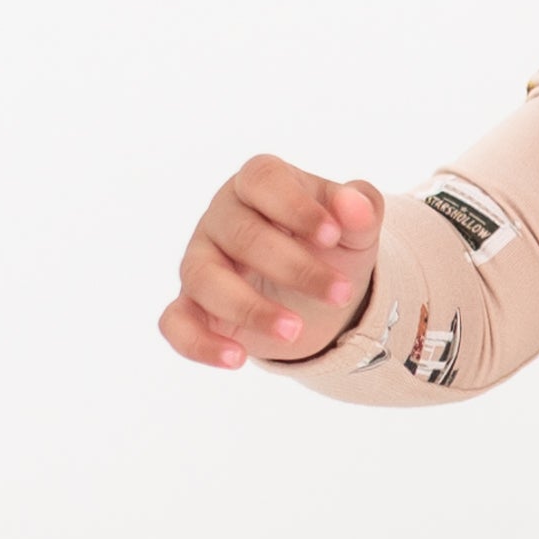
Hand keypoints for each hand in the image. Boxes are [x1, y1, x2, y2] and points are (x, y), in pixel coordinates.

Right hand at [161, 157, 382, 369]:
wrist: (316, 293)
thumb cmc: (330, 246)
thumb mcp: (355, 229)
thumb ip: (362, 210)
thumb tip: (356, 205)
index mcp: (259, 185)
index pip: (262, 180)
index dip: (295, 206)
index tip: (333, 237)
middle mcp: (221, 218)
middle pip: (242, 235)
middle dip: (295, 268)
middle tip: (341, 295)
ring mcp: (200, 261)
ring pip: (204, 279)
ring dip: (250, 308)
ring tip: (295, 331)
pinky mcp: (192, 306)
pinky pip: (176, 323)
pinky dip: (199, 343)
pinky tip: (236, 359)